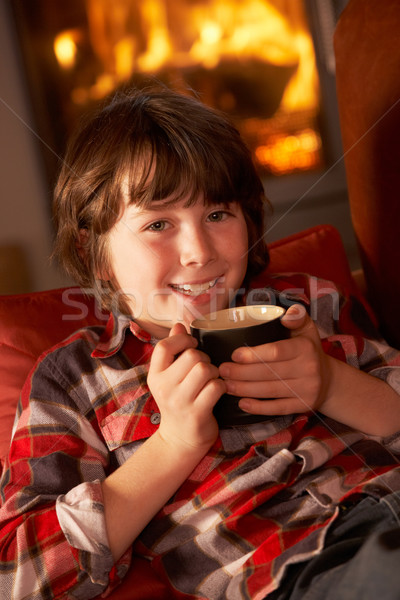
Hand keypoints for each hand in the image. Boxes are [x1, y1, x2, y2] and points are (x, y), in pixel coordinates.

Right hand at [147, 323, 224, 452]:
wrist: (179, 440)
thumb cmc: (179, 402)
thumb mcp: (170, 377)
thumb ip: (174, 351)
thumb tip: (179, 325)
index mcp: (155, 376)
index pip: (164, 346)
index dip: (183, 340)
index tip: (193, 345)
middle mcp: (164, 388)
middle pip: (192, 356)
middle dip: (205, 358)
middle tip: (206, 369)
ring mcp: (180, 402)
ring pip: (205, 369)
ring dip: (215, 372)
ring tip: (212, 380)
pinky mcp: (196, 413)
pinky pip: (216, 387)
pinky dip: (222, 386)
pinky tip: (218, 392)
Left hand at [218, 304, 331, 416]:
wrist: (329, 380)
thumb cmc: (308, 349)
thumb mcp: (306, 328)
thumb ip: (296, 316)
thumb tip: (286, 315)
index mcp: (305, 347)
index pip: (276, 351)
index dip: (253, 354)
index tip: (234, 355)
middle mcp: (308, 369)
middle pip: (269, 372)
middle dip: (241, 373)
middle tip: (222, 370)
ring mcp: (307, 389)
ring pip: (270, 391)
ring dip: (244, 389)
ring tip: (226, 385)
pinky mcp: (303, 405)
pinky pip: (278, 408)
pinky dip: (258, 407)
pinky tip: (242, 403)